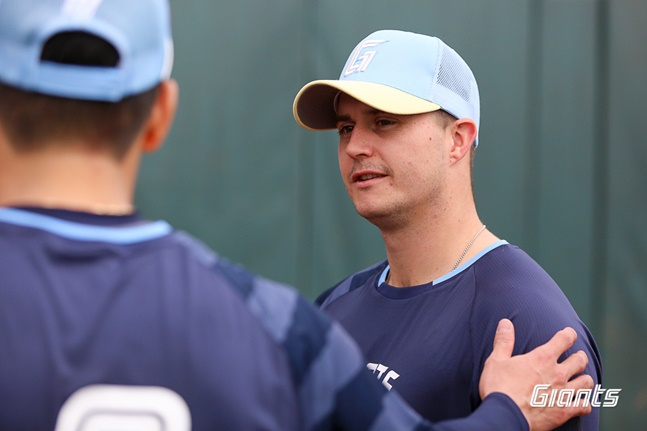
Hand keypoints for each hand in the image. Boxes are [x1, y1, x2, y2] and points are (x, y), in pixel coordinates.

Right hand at [479, 319, 593, 430]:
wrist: (505, 415)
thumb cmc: (499, 387)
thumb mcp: (496, 360)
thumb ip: (504, 341)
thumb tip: (505, 323)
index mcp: (542, 358)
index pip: (564, 339)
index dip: (569, 334)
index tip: (569, 333)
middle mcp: (558, 373)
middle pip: (580, 360)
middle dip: (580, 356)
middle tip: (578, 356)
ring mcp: (563, 393)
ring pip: (586, 383)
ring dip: (585, 379)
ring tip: (582, 379)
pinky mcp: (564, 411)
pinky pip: (584, 406)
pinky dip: (585, 404)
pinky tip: (582, 404)